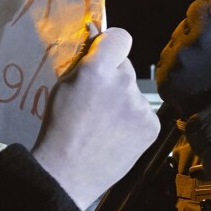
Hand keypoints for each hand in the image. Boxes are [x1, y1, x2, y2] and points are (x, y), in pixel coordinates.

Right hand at [31, 28, 157, 210]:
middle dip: (113, 76)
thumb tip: (97, 40)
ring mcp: (140, 106)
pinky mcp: (152, 125)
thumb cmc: (59, 129)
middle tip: (96, 99)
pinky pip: (142, 112)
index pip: (120, 37)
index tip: (105, 53)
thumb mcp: (62, 87)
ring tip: (103, 123)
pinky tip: (116, 134)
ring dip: (122, 100)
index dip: (112, 44)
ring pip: (133, 91)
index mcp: (97, 70)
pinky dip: (131, 120)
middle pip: (125, 66)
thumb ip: (84, 64)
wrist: (67, 173)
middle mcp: (123, 83)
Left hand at [155, 0, 210, 118]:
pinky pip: (168, 67)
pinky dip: (179, 70)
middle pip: (184, 27)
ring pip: (175, 47)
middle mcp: (183, 46)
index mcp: (206, 32)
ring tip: (204, 66)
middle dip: (198, 32)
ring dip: (186, 52)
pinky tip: (194, 78)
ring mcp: (171, 65)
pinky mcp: (164, 82)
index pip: (199, 6)